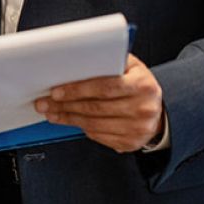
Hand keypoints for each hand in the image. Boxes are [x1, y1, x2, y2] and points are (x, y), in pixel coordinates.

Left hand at [34, 54, 163, 153]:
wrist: (157, 108)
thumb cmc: (137, 83)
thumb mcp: (130, 66)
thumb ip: (109, 61)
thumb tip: (76, 61)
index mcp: (142, 84)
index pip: (105, 86)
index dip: (77, 89)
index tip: (56, 91)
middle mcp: (143, 108)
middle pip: (96, 108)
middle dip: (65, 105)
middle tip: (45, 103)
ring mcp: (138, 128)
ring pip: (94, 124)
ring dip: (68, 118)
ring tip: (52, 113)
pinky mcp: (131, 143)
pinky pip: (99, 136)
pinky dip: (81, 128)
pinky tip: (70, 121)